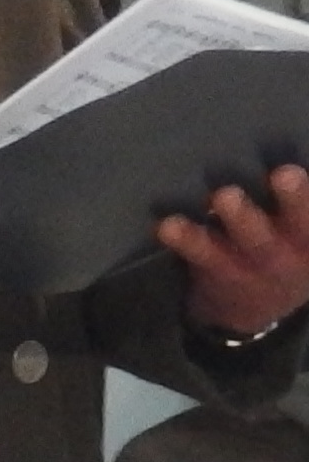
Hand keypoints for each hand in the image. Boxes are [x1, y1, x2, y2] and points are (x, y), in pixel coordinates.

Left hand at [161, 164, 308, 338]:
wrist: (255, 307)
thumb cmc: (282, 244)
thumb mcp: (301, 231)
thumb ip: (295, 204)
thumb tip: (292, 154)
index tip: (304, 172)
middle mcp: (292, 245)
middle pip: (299, 222)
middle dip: (293, 198)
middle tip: (285, 174)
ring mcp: (255, 260)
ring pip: (249, 239)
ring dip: (237, 217)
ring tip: (224, 196)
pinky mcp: (217, 269)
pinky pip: (201, 254)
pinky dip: (184, 239)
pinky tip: (166, 225)